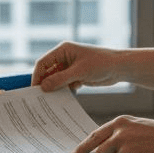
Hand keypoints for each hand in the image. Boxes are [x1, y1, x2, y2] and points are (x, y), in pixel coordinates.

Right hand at [32, 42, 153, 92]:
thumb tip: (43, 87)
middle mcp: (64, 57)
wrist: (120, 68)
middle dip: (44, 84)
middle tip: (38, 99)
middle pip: (48, 71)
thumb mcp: (79, 72)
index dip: (37, 76)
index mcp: (63, 50)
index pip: (43, 63)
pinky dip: (63, 92)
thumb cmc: (101, 63)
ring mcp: (70, 67)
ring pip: (56, 79)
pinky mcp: (76, 76)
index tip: (34, 90)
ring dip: (53, 89)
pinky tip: (61, 102)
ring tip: (48, 102)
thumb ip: (60, 79)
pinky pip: (64, 85)